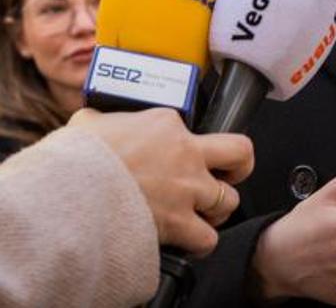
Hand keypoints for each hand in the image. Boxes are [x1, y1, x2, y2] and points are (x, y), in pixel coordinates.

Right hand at [68, 107, 253, 254]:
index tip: (176, 152)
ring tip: (202, 211)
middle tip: (227, 173)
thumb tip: (95, 122)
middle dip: (239, 165)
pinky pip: (208, 238)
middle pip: (240, 152)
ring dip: (217, 208)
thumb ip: (103, 119)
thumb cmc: (78, 156)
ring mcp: (187, 188)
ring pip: (229, 200)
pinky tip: (191, 239)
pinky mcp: (179, 222)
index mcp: (167, 122)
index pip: (193, 126)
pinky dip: (202, 241)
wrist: (69, 191)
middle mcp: (187, 152)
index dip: (188, 142)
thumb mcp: (91, 122)